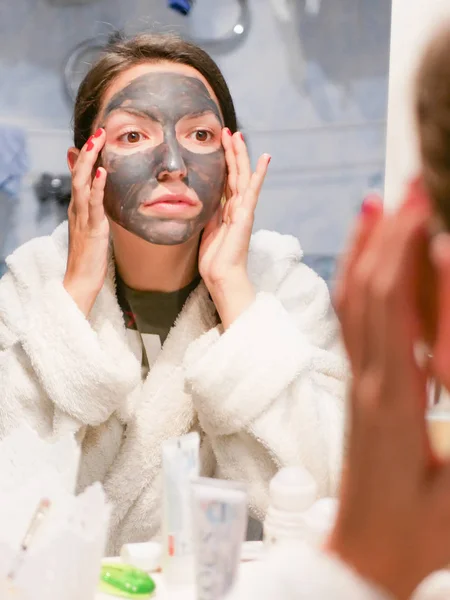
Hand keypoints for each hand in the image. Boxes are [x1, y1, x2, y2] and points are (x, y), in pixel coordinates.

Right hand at [64, 129, 108, 315]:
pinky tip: (102, 172)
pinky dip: (97, 187)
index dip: (84, 154)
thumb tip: (98, 195)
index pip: (78, 175)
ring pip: (82, 183)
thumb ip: (93, 209)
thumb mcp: (91, 226)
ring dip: (89, 160)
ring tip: (98, 140)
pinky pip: (93, 204)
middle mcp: (77, 209)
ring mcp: (82, 217)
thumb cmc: (89, 256)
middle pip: (78, 173)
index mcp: (78, 207)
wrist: (81, 280)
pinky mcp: (92, 228)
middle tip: (98, 130)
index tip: (95, 135)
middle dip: (88, 150)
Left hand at [199, 129, 269, 328]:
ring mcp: (243, 210)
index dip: (223, 162)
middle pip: (234, 173)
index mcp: (227, 211)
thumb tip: (202, 199)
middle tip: (228, 131)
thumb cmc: (214, 260)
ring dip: (240, 155)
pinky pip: (252, 190)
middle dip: (231, 152)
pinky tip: (264, 158)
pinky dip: (259, 173)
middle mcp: (237, 207)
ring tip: (237, 135)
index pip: (226, 180)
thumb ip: (208, 213)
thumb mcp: (205, 230)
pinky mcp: (246, 215)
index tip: (220, 144)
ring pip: (242, 176)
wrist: (222, 276)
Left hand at [327, 182, 449, 598]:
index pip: (392, 304)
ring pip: (350, 303)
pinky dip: (357, 284)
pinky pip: (350, 325)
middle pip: (368, 289)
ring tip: (378, 205)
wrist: (365, 555)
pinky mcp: (359, 388)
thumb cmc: (419, 530)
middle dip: (388, 231)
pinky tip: (366, 262)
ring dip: (364, 250)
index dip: (404, 247)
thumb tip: (449, 349)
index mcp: (393, 396)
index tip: (421, 204)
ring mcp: (358, 381)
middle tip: (410, 185)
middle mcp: (368, 378)